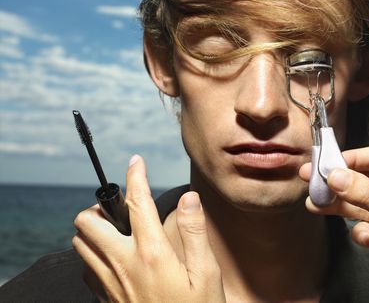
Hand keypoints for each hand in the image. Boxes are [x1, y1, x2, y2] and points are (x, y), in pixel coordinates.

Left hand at [72, 155, 224, 302]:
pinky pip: (84, 267)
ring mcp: (108, 283)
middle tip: (122, 208)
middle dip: (101, 206)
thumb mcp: (206, 274)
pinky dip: (93, 254)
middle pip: (88, 221)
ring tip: (116, 229)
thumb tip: (188, 198)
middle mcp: (122, 264)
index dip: (136, 175)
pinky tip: (114, 258)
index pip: (136, 201)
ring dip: (93, 228)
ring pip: (80, 242)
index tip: (136, 162)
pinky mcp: (104, 298)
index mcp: (151, 253)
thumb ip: (195, 232)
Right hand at [300, 146, 368, 302]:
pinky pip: (366, 224)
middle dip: (339, 184)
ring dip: (340, 205)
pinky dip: (359, 231)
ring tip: (317, 204)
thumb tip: (336, 175)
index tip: (325, 164)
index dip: (350, 160)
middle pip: (366, 180)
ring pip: (362, 202)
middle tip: (313, 180)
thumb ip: (367, 194)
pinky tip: (362, 238)